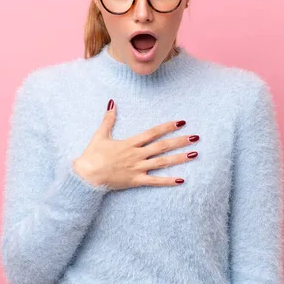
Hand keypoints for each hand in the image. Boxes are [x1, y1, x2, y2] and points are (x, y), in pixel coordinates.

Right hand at [73, 99, 198, 189]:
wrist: (86, 176)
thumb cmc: (92, 155)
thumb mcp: (101, 135)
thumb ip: (108, 119)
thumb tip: (112, 102)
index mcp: (130, 143)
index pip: (153, 133)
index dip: (168, 127)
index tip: (181, 123)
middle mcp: (137, 154)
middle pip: (162, 146)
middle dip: (180, 141)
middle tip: (196, 137)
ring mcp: (138, 168)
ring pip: (162, 162)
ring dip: (179, 158)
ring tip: (194, 154)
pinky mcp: (136, 181)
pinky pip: (155, 181)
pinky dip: (168, 181)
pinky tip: (181, 180)